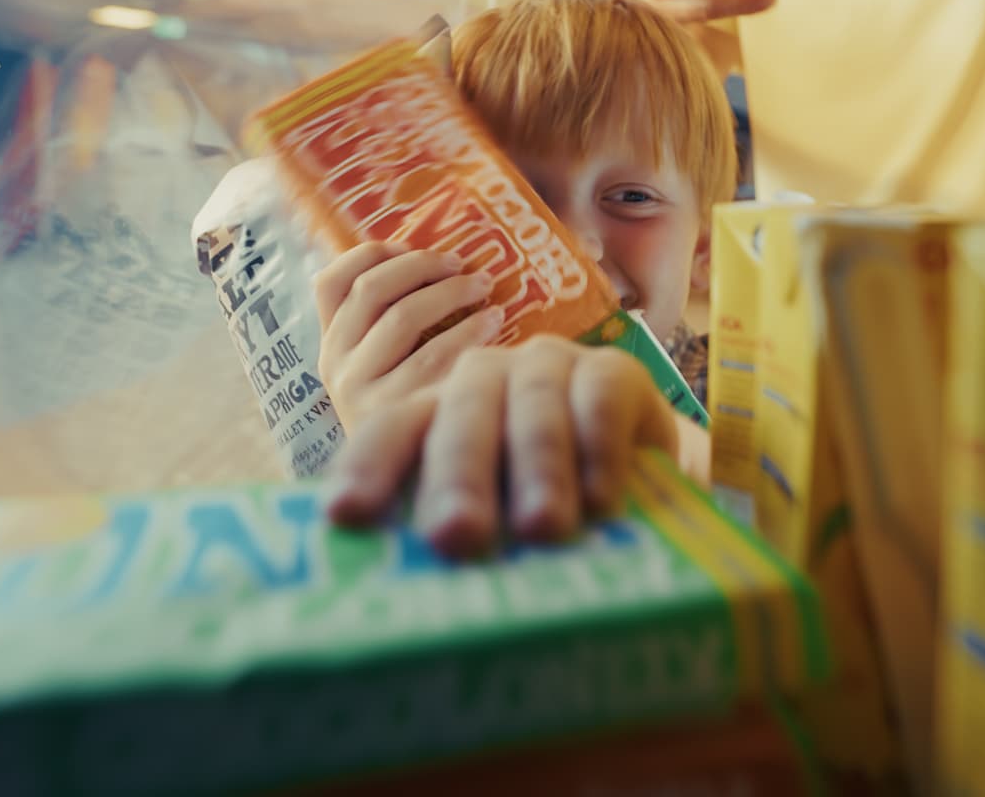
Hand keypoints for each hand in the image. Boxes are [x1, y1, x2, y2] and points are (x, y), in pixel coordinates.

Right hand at [312, 241, 503, 427]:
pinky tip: (496, 322)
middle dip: (422, 266)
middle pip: (372, 290)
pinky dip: (468, 331)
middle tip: (464, 264)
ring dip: (451, 292)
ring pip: (402, 315)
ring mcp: (359, 390)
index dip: (371, 254)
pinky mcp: (392, 414)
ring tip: (486, 287)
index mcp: (330, 345)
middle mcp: (335, 364)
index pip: (330, 283)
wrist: (415, 485)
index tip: (412, 245)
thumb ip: (394, 323)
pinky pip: (433, 356)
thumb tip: (446, 260)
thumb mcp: (387, 367)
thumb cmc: (415, 408)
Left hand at [327, 337, 682, 557]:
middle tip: (457, 536)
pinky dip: (599, 450)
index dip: (368, 469)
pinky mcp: (613, 371)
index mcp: (434, 413)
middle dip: (457, 478)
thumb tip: (409, 616)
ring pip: (533, 408)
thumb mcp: (497, 521)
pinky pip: (599, 401)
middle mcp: (482, 380)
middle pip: (459, 420)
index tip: (347, 516)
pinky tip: (603, 502)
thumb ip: (457, 541)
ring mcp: (548, 368)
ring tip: (542, 530)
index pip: (392, 432)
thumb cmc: (546, 504)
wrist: (637, 470)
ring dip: (537, 470)